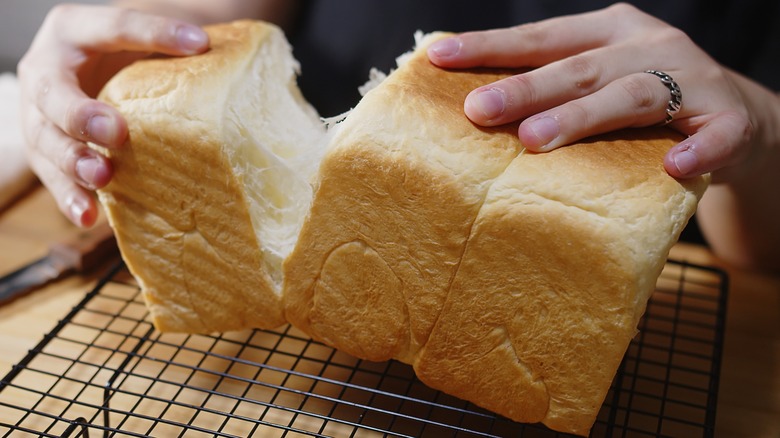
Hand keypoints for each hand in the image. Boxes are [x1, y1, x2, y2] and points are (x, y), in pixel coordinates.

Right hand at [18, 4, 208, 226]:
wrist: (87, 69)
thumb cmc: (123, 54)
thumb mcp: (144, 42)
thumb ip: (175, 46)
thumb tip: (231, 56)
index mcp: (76, 29)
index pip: (115, 26)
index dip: (155, 33)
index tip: (198, 43)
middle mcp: (47, 69)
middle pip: (55, 93)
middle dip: (82, 115)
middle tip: (116, 133)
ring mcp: (38, 114)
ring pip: (45, 139)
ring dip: (73, 162)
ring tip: (102, 177)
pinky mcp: (44, 151)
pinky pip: (51, 177)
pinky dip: (69, 197)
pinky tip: (88, 215)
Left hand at [427, 3, 778, 184]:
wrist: (735, 116)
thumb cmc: (647, 105)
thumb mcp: (600, 81)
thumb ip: (553, 90)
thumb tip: (472, 114)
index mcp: (609, 32)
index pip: (541, 39)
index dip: (490, 46)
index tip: (440, 56)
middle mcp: (648, 46)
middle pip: (579, 67)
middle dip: (526, 88)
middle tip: (477, 110)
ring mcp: (693, 80)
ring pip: (634, 95)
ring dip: (584, 116)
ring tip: (537, 140)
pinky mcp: (731, 119)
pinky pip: (719, 135)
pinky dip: (698, 149)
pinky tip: (674, 166)